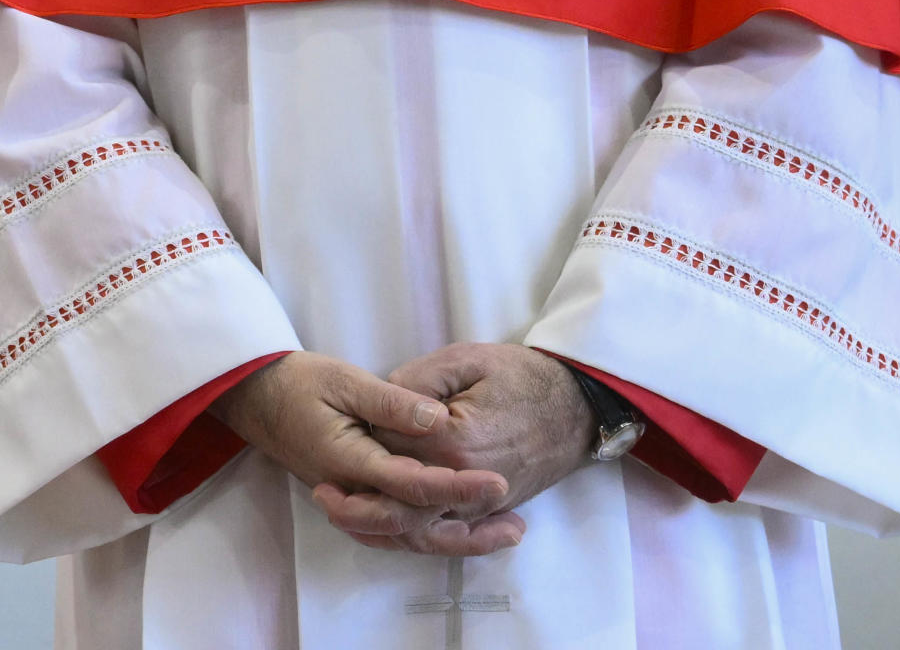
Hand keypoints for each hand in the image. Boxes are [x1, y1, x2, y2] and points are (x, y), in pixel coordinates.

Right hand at [213, 352, 515, 552]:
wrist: (256, 397)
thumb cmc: (298, 382)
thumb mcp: (343, 378)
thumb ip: (391, 402)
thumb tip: (438, 419)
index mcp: (347, 459)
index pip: (409, 484)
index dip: (456, 487)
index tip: (497, 483)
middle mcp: (349, 491)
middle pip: (413, 525)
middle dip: (467, 522)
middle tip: (514, 519)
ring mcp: (350, 501)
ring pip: (407, 539)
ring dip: (457, 541)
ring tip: (505, 534)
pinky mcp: (354, 502)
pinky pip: (395, 535)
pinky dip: (432, 539)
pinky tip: (462, 533)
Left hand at [314, 344, 593, 554]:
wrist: (577, 405)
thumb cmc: (521, 376)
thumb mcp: (465, 360)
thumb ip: (416, 382)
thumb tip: (381, 401)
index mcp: (455, 441)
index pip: (391, 449)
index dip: (364, 439)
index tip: (340, 432)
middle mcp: (466, 482)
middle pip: (399, 503)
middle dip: (358, 503)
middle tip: (322, 494)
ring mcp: (481, 503)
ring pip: (421, 530)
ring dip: (380, 529)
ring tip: (343, 517)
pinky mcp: (490, 512)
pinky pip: (450, 536)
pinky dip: (417, 539)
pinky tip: (387, 533)